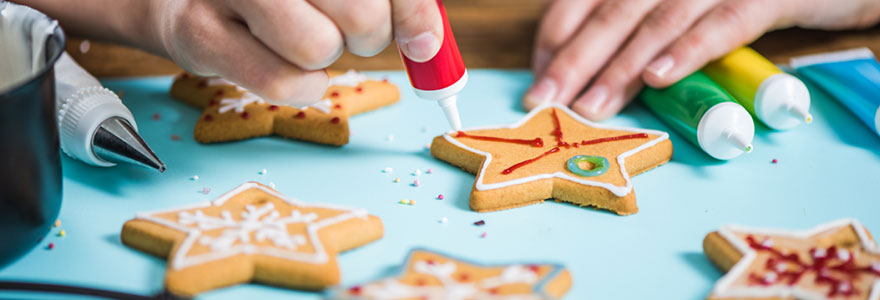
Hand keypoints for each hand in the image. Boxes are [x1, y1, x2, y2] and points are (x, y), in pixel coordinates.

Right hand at [144, 0, 442, 105]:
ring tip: (304, 41)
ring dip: (324, 60)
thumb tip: (427, 42)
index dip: (412, 12)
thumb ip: (389, 0)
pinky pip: (281, 83)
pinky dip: (296, 87)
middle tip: (348, 33)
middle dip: (368, 37)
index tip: (422, 42)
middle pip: (361, 15)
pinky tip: (281, 63)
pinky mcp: (197, 31)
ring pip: (318, 49)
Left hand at [523, 0, 879, 120]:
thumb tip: (586, 72)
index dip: (557, 36)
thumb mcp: (677, 5)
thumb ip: (635, 26)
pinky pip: (720, 25)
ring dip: (620, 67)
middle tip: (546, 101)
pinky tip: (659, 79)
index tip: (538, 78)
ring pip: (656, 21)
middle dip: (574, 59)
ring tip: (592, 106)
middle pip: (611, 11)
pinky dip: (687, 52)